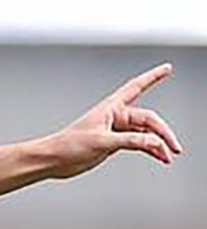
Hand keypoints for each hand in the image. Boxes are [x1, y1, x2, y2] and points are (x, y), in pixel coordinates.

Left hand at [42, 64, 184, 177]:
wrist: (53, 160)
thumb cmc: (68, 145)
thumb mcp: (102, 142)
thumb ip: (130, 141)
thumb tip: (153, 142)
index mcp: (111, 108)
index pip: (137, 87)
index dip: (153, 77)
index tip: (167, 68)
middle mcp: (116, 116)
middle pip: (149, 120)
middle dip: (163, 133)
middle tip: (175, 147)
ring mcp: (115, 130)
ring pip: (145, 133)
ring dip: (157, 144)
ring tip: (168, 156)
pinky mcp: (113, 143)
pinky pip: (138, 143)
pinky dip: (149, 150)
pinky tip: (158, 157)